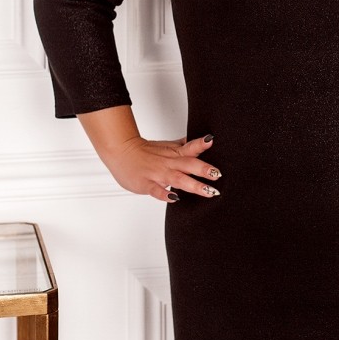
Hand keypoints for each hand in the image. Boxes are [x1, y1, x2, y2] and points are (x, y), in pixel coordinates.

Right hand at [101, 133, 221, 202]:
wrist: (121, 151)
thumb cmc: (144, 151)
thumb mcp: (167, 146)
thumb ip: (184, 146)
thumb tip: (200, 142)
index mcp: (174, 153)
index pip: (190, 147)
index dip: (201, 145)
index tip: (211, 141)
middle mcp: (169, 163)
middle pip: (188, 165)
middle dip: (204, 170)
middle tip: (217, 174)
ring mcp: (157, 174)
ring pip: (177, 179)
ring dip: (193, 185)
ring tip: (207, 191)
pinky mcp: (146, 184)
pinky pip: (156, 190)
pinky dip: (164, 194)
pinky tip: (174, 198)